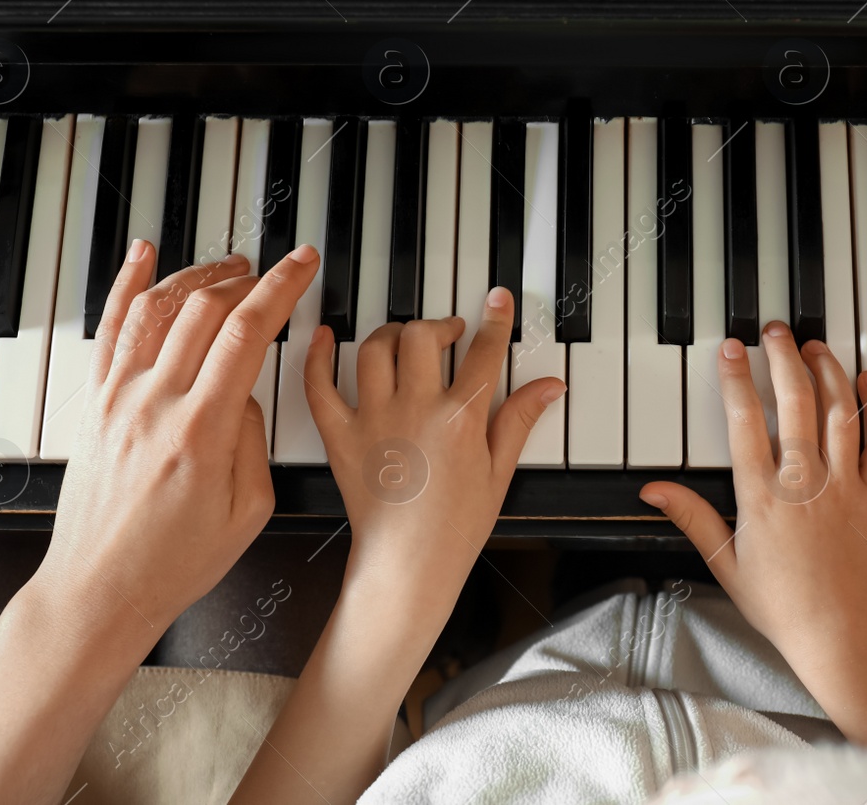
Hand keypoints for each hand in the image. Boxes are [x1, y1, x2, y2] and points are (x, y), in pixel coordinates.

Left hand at [33, 239, 319, 647]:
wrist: (99, 590)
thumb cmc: (173, 564)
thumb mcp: (247, 511)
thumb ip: (252, 440)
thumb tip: (245, 391)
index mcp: (201, 432)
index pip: (247, 333)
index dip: (281, 287)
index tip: (302, 264)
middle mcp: (155, 405)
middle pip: (204, 309)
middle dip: (247, 279)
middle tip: (273, 274)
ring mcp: (118, 400)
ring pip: (157, 307)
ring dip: (198, 275)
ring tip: (228, 267)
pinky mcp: (94, 404)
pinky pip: (110, 329)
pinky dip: (127, 284)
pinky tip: (142, 255)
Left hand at [305, 286, 564, 612]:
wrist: (408, 566)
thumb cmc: (454, 529)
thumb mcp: (500, 472)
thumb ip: (520, 420)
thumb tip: (548, 386)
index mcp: (460, 419)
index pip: (483, 352)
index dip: (494, 320)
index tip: (497, 300)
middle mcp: (416, 409)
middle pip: (424, 337)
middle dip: (441, 324)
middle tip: (450, 333)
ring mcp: (374, 420)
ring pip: (375, 348)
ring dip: (392, 333)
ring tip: (404, 339)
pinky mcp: (340, 436)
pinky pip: (320, 385)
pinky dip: (318, 356)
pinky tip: (325, 337)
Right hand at [639, 323, 866, 760]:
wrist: (840, 634)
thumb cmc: (782, 605)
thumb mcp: (724, 562)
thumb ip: (691, 517)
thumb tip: (653, 490)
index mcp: (763, 497)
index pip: (745, 420)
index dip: (736, 378)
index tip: (732, 349)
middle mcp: (805, 483)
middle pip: (795, 401)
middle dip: (782, 357)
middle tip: (774, 332)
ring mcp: (845, 486)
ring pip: (839, 410)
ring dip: (827, 370)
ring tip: (813, 346)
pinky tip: (866, 379)